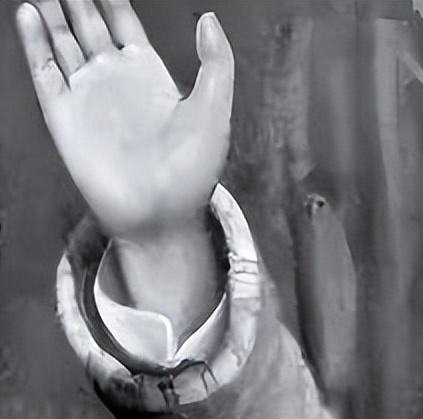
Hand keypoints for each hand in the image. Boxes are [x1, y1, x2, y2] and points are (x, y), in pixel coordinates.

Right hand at [16, 0, 233, 242]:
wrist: (162, 215)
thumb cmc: (193, 171)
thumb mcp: (215, 114)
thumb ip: (216, 65)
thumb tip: (208, 17)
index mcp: (148, 74)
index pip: (121, 19)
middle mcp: (113, 78)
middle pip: (86, 21)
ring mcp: (86, 94)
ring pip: (61, 38)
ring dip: (50, 10)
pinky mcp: (63, 114)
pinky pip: (44, 69)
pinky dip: (34, 41)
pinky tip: (28, 12)